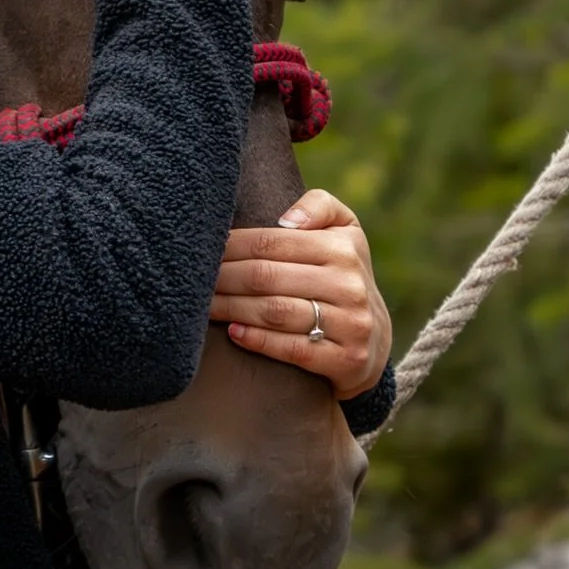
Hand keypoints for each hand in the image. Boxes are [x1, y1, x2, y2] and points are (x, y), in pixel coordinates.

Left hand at [210, 189, 391, 401]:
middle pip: (267, 276)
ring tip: (203, 305)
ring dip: (231, 307)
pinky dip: (257, 340)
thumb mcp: (344, 232)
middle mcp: (349, 285)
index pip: (272, 241)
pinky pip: (292, 349)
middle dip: (223, 277)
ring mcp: (351, 324)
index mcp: (344, 247)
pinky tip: (233, 332)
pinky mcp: (346, 361)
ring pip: (275, 311)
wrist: (375, 341)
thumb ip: (320, 207)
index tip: (203, 250)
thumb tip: (287, 220)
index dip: (231, 246)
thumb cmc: (341, 276)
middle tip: (193, 281)